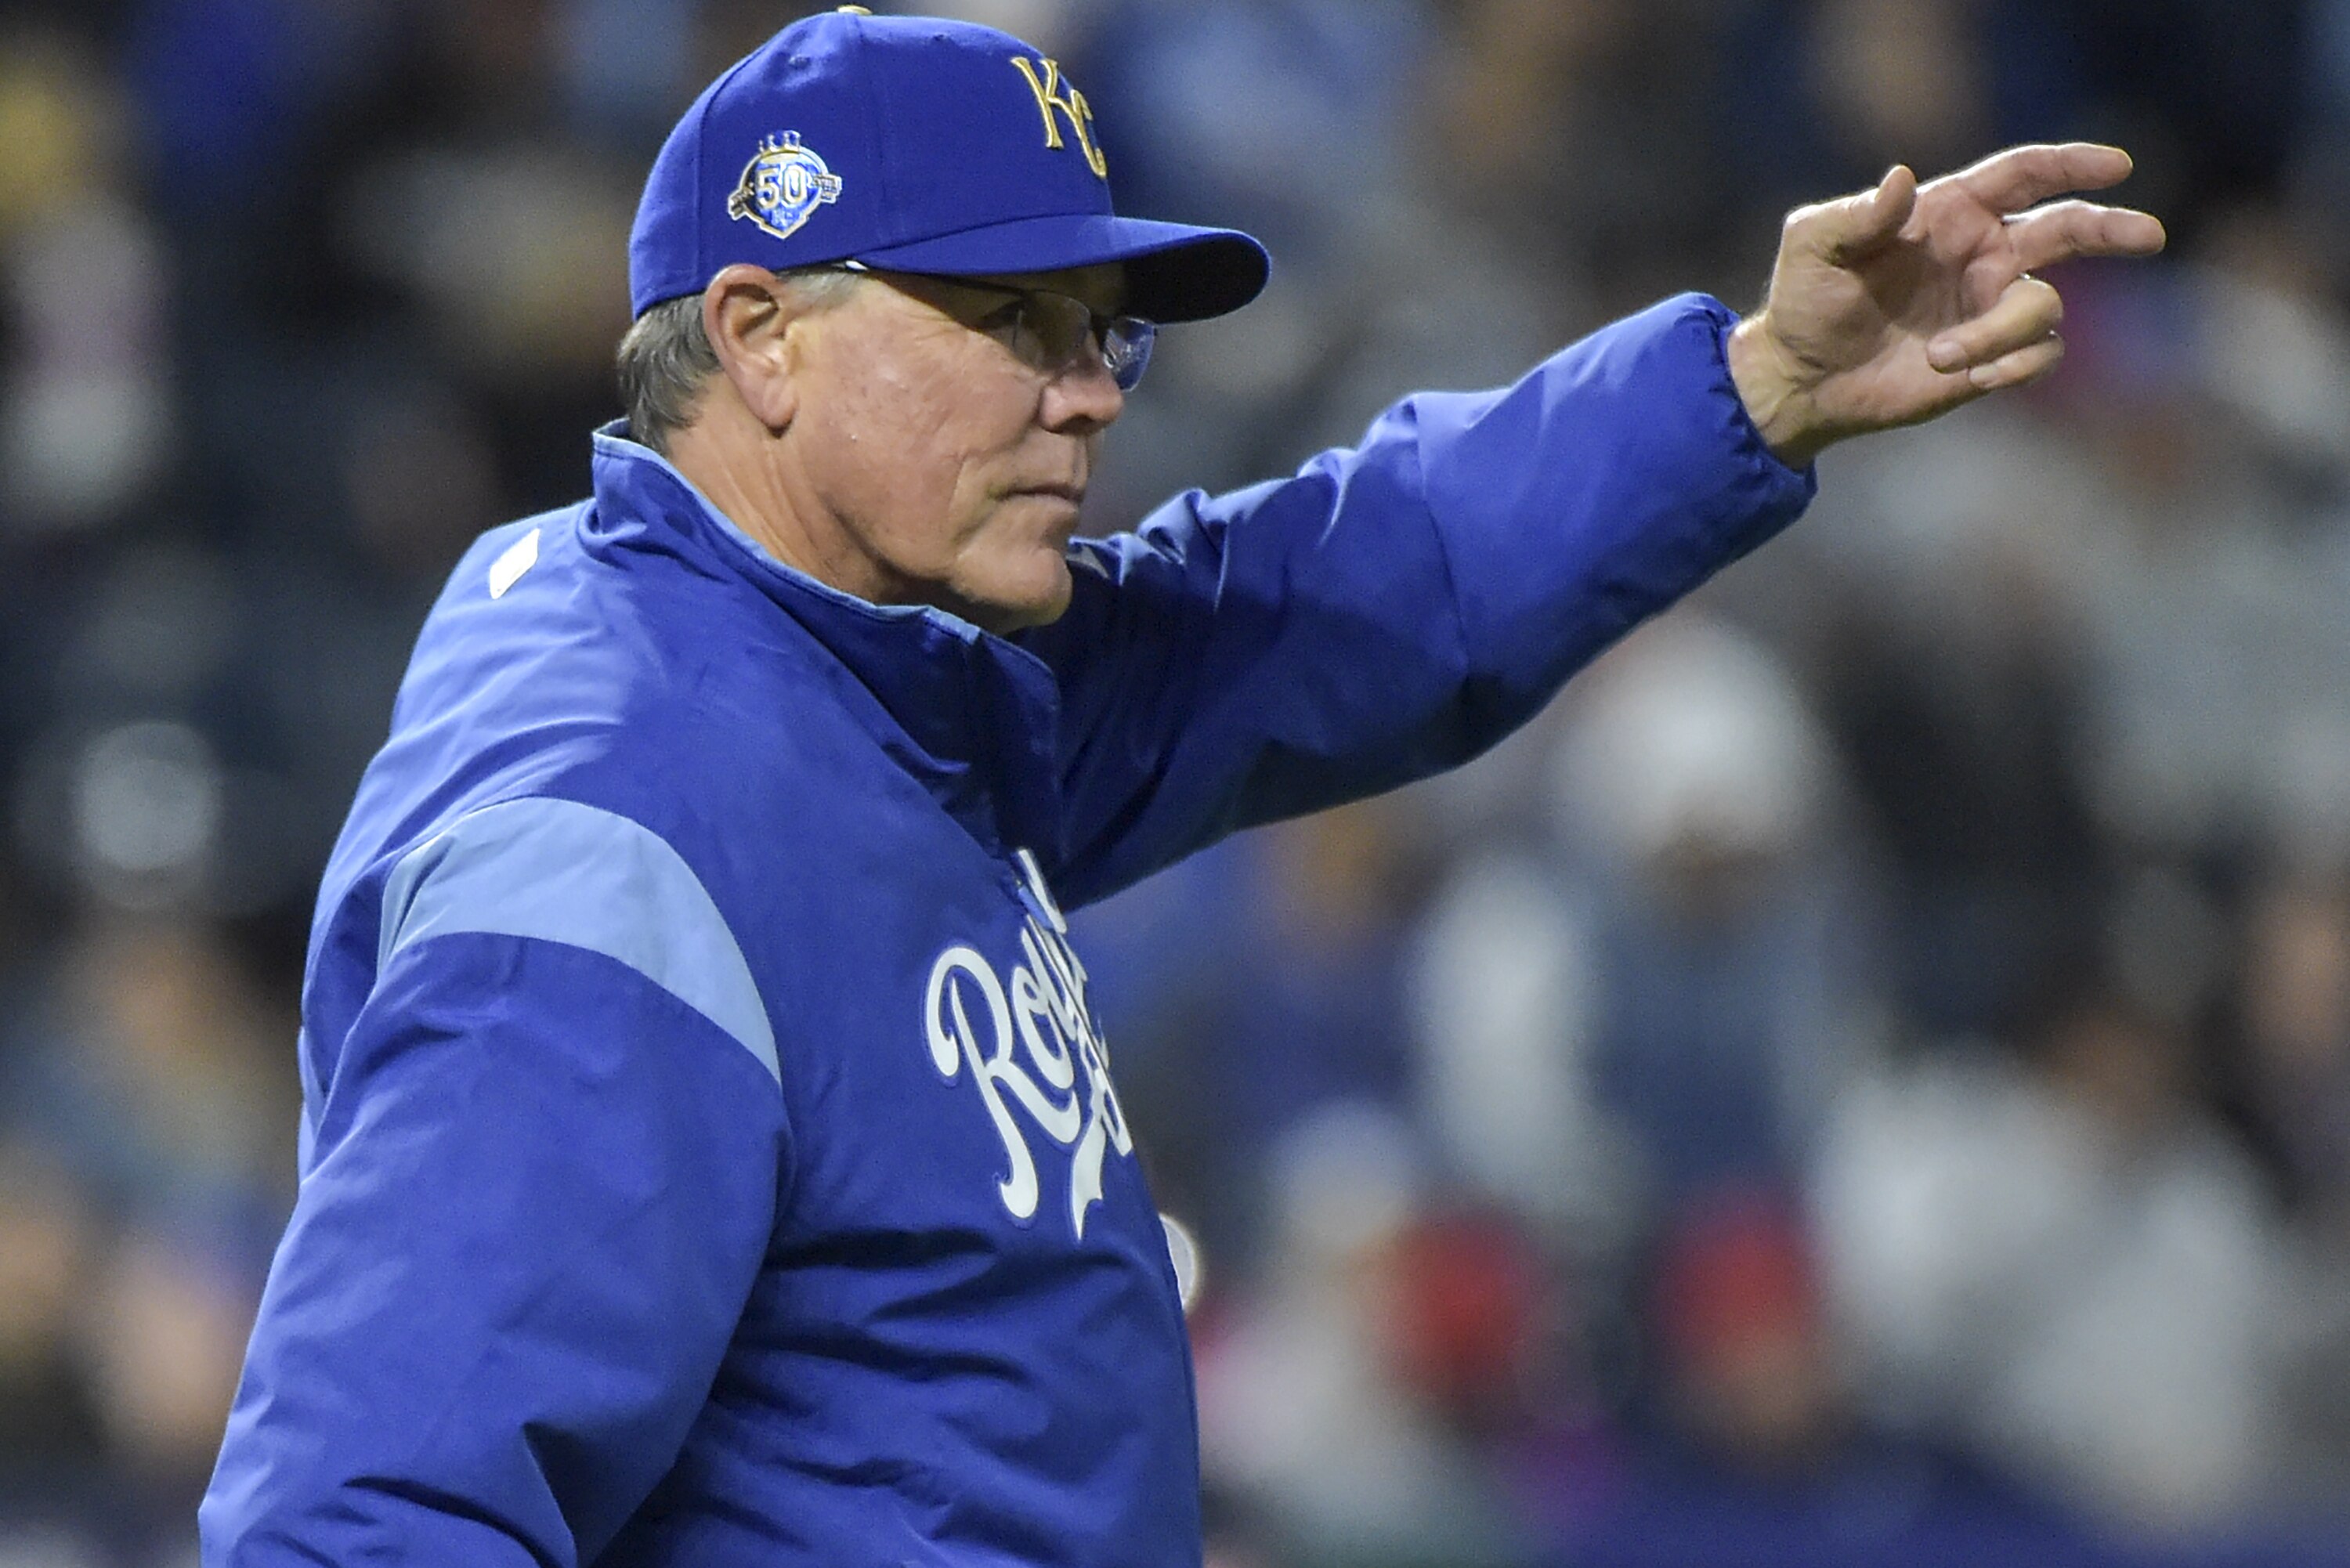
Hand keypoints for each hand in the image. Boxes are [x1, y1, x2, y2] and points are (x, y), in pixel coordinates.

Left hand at [1727, 144, 2166, 467]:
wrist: (1801, 377)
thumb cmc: (1805, 301)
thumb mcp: (1814, 245)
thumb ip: (1856, 215)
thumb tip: (1902, 180)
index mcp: (1951, 212)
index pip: (2024, 175)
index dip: (2071, 165)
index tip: (2116, 166)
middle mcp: (1982, 254)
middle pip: (2068, 229)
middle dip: (2110, 229)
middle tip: (2147, 236)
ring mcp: (1989, 307)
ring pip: (2043, 307)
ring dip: (2001, 333)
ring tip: (1942, 355)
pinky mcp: (1990, 359)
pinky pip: (2037, 357)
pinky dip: (2012, 366)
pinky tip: (1968, 378)